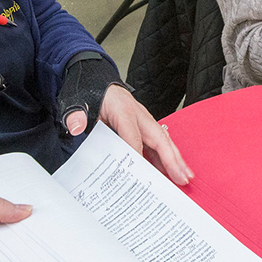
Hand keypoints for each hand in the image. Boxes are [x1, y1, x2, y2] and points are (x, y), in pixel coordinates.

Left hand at [64, 85, 193, 185]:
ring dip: (176, 161)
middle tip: (182, 178)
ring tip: (185, 178)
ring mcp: (146, 123)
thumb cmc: (93, 94)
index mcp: (123, 110)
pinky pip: (160, 146)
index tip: (141, 172)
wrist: (99, 83)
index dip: (137, 152)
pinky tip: (174, 173)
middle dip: (172, 160)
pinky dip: (169, 159)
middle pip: (160, 140)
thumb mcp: (79, 101)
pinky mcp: (146, 130)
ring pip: (165, 144)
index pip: (132, 134)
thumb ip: (77, 114)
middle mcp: (140, 117)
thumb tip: (76, 125)